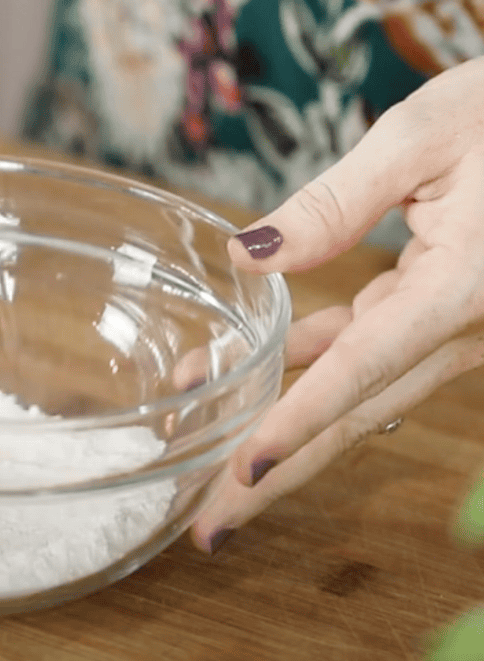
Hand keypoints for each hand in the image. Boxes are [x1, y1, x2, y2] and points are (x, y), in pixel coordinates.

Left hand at [191, 55, 483, 554]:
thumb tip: (248, 254)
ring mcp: (452, 326)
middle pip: (356, 413)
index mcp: (461, 289)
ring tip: (202, 462)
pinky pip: (368, 352)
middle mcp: (462, 326)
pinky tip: (247, 373)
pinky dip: (306, 367)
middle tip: (208, 526)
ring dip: (280, 426)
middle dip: (279, 474)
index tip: (242, 473)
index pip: (362, 370)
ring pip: (357, 393)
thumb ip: (336, 200)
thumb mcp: (427, 134)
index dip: (299, 426)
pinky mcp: (439, 311)